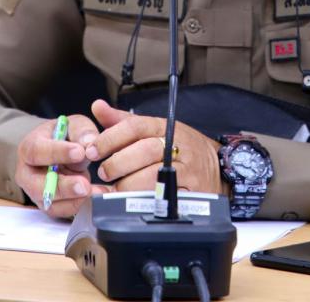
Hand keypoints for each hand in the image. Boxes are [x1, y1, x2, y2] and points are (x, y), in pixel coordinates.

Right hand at [14, 113, 100, 218]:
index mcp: (28, 148)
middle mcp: (27, 174)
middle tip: (84, 184)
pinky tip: (96, 198)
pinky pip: (62, 211)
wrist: (58, 152)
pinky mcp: (50, 205)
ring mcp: (37, 193)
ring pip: (50, 203)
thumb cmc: (63, 137)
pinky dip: (79, 206)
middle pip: (38, 185)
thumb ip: (80, 130)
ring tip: (95, 193)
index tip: (79, 152)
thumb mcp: (72, 125)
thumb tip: (89, 142)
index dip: (57, 152)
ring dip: (74, 200)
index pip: (37, 151)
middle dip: (63, 186)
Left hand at [83, 99, 222, 194]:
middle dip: (118, 163)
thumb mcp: (153, 129)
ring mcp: (187, 169)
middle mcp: (177, 145)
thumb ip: (123, 121)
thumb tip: (97, 106)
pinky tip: (132, 202)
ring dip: (128, 184)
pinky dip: (145, 200)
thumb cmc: (179, 147)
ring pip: (154, 176)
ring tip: (115, 188)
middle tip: (103, 172)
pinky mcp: (192, 191)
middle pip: (144, 151)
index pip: (135, 126)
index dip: (110, 138)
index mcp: (164, 127)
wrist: (217, 166)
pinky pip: (165, 197)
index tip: (92, 150)